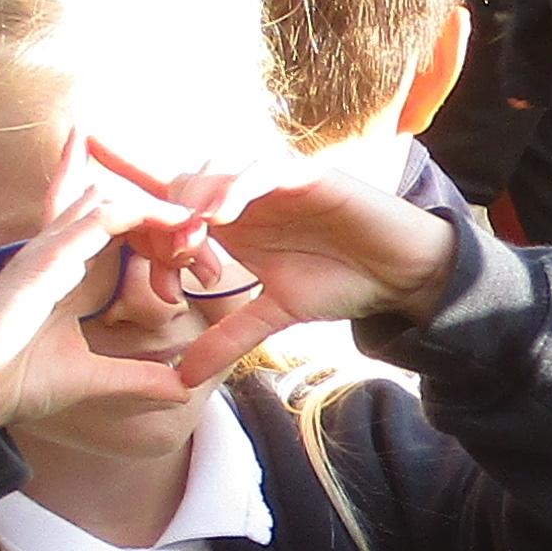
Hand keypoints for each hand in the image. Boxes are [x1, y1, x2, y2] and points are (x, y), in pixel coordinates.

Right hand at [0, 144, 242, 439]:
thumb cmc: (17, 381)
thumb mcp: (95, 379)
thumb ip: (137, 379)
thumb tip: (181, 390)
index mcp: (72, 274)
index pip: (121, 235)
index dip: (162, 239)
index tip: (201, 261)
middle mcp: (61, 253)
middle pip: (121, 211)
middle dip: (166, 219)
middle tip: (207, 235)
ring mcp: (51, 250)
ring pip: (115, 206)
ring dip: (160, 214)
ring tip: (199, 223)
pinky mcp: (45, 258)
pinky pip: (98, 219)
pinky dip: (137, 214)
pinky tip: (172, 223)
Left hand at [93, 139, 466, 387]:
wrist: (399, 271)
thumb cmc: (339, 281)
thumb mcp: (272, 316)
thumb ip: (227, 338)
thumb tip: (181, 381)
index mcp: (232, 222)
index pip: (174, 212)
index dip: (153, 241)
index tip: (156, 291)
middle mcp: (246, 194)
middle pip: (183, 187)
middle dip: (170, 225)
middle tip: (171, 265)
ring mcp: (273, 180)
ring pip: (216, 172)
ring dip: (196, 203)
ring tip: (190, 239)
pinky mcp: (305, 173)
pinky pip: (262, 170)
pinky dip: (238, 186)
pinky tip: (223, 217)